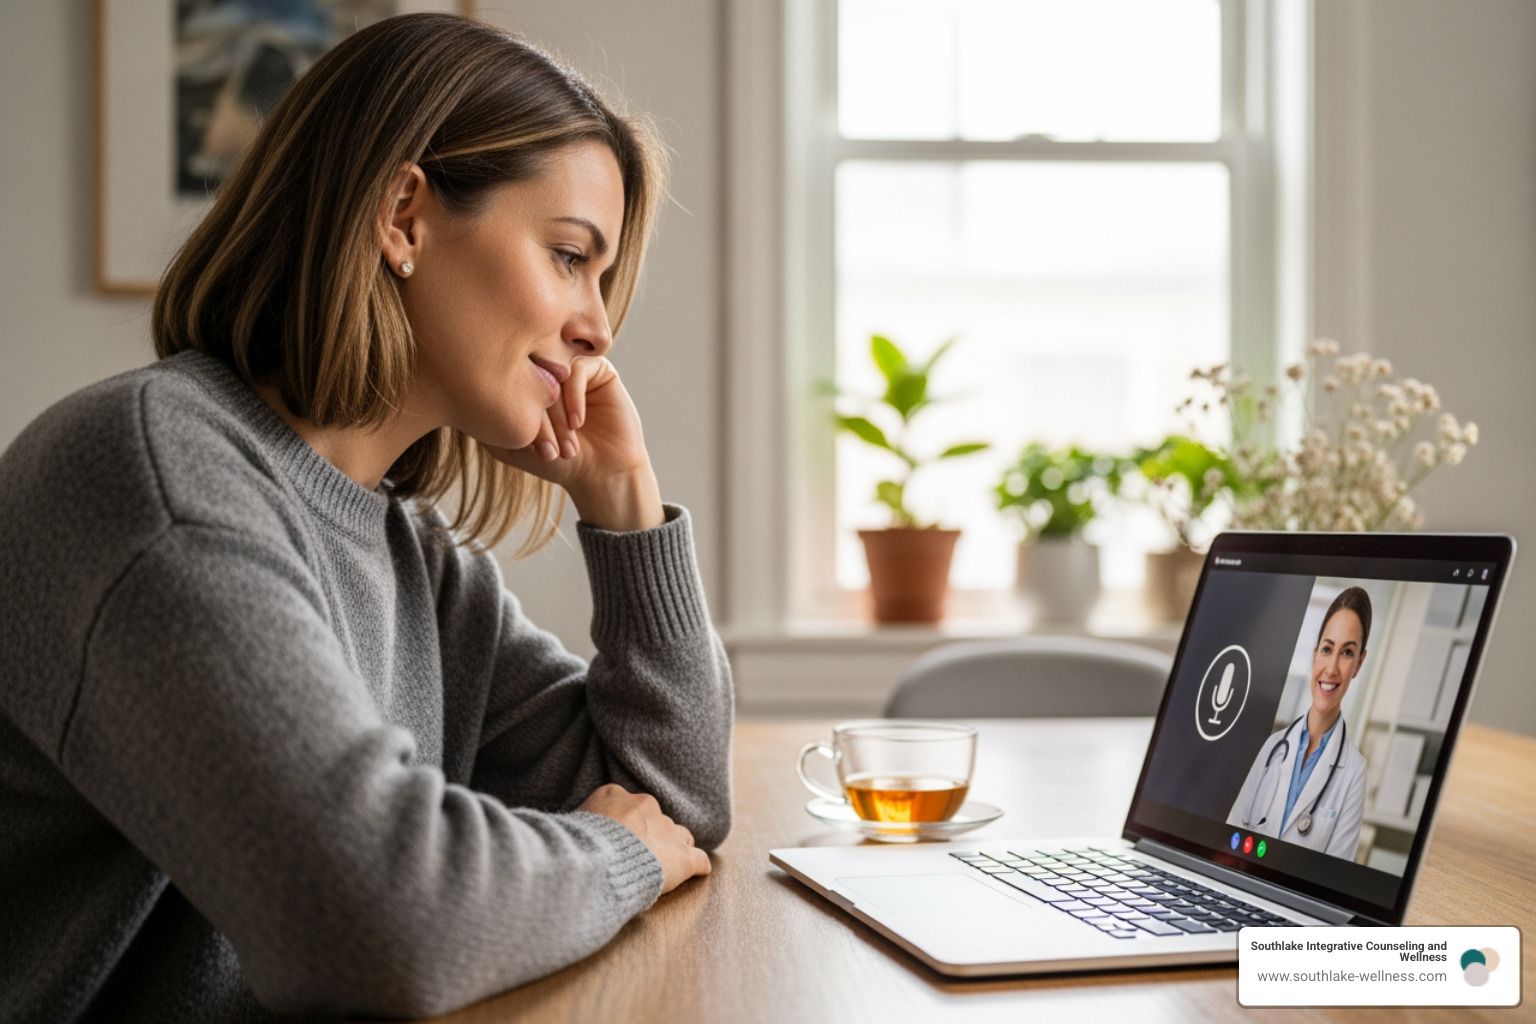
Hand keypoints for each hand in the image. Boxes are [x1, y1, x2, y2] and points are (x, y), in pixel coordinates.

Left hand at [485, 357, 663, 531]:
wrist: (601, 472)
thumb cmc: (557, 462)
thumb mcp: (512, 446)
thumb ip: (486, 425)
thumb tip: (460, 400)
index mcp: (525, 384)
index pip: (508, 381)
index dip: (517, 415)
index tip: (531, 450)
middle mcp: (547, 372)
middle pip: (530, 375)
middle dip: (538, 417)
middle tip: (549, 449)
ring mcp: (571, 369)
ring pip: (553, 373)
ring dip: (556, 412)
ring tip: (565, 445)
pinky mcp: (598, 369)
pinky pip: (577, 369)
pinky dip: (573, 398)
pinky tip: (577, 423)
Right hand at [577, 783, 710, 893]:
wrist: (598, 860)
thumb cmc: (578, 845)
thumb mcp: (572, 822)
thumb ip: (583, 822)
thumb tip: (573, 833)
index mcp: (616, 796)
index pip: (629, 805)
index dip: (627, 824)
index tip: (621, 838)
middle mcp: (645, 807)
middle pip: (656, 819)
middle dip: (652, 835)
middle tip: (641, 856)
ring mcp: (666, 831)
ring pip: (681, 835)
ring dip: (675, 848)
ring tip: (667, 864)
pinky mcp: (683, 857)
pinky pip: (699, 860)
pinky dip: (697, 867)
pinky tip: (696, 873)